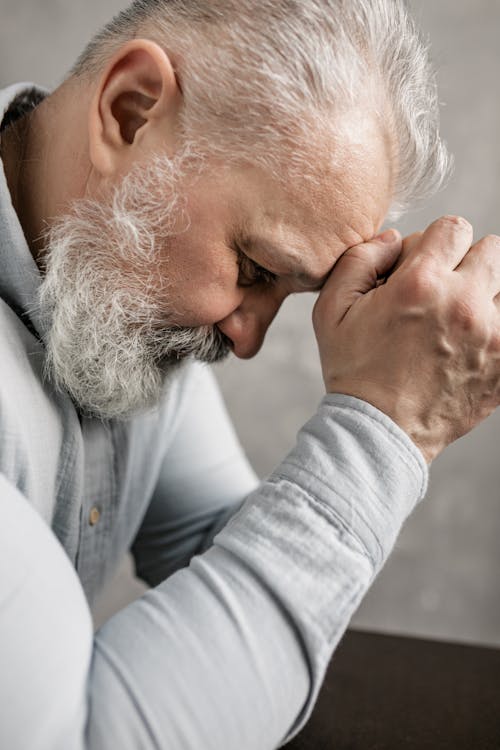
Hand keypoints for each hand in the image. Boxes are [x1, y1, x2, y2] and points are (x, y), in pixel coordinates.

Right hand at [313, 216, 499, 462]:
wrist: (380, 431)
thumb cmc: (354, 372)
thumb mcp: (330, 310)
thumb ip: (359, 259)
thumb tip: (393, 239)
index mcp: (421, 285)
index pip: (454, 227)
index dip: (434, 244)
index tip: (422, 268)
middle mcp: (464, 305)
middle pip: (491, 250)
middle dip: (464, 265)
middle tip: (440, 295)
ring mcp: (493, 337)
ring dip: (484, 297)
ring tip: (455, 324)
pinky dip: (494, 331)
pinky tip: (469, 346)